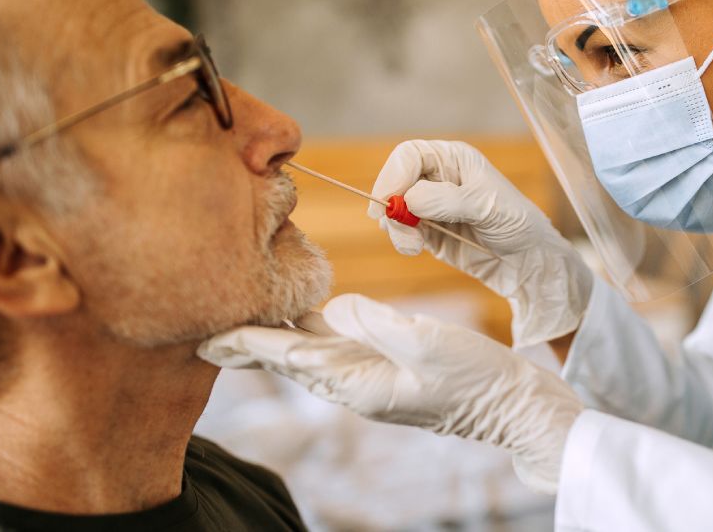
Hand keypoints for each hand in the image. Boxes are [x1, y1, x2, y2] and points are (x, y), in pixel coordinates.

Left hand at [198, 294, 582, 492]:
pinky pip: (334, 346)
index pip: (290, 356)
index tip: (206, 334)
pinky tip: (298, 314)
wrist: (512, 406)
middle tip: (200, 332)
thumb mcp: (428, 344)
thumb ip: (379, 325)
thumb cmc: (476, 377)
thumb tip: (338, 306)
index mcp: (358, 383)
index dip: (247, 341)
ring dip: (271, 336)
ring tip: (236, 321)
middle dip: (245, 345)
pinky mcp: (384, 367)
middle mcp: (354, 383)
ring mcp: (368, 377)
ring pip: (306, 352)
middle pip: (287, 359)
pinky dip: (307, 330)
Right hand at [370, 139, 591, 346]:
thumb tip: (410, 199)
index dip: (394, 174)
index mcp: (454, 160)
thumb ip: (447, 200)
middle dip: (391, 203)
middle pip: (396, 182)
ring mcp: (431, 207)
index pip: (410, 155)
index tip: (389, 199)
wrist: (528, 261)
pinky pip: (404, 232)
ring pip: (395, 210)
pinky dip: (402, 240)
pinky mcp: (429, 234)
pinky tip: (415, 248)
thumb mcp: (487, 206)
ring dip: (396, 227)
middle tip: (393, 224)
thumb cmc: (517, 222)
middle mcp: (438, 179)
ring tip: (412, 245)